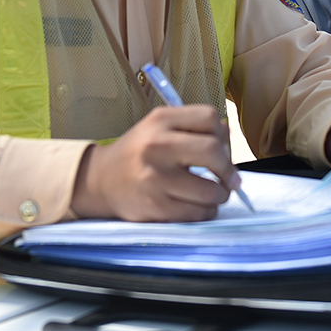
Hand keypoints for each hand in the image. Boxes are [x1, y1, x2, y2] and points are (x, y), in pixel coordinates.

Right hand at [70, 105, 237, 221]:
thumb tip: (228, 138)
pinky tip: (197, 205)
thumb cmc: (137, 153)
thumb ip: (191, 128)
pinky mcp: (156, 207)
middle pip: (213, 151)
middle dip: (229, 169)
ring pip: (211, 190)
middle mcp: (157, 146)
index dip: (223, 135)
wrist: (100, 181)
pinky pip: (198, 213)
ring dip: (220, 195)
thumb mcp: (158, 128)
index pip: (209, 118)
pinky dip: (206, 211)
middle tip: (230, 179)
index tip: (223, 150)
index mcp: (160, 120)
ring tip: (213, 193)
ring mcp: (156, 178)